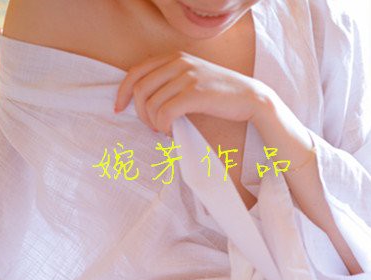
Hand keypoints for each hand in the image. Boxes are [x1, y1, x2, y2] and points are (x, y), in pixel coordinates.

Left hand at [114, 51, 271, 134]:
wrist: (250, 97)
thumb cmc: (220, 93)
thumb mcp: (192, 77)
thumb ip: (170, 80)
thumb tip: (144, 101)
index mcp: (175, 57)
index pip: (136, 72)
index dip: (123, 92)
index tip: (120, 108)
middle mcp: (179, 63)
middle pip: (140, 89)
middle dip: (140, 113)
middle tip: (151, 126)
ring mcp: (187, 77)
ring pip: (152, 104)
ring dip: (154, 122)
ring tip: (165, 129)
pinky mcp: (195, 93)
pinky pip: (165, 113)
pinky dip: (164, 126)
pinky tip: (171, 131)